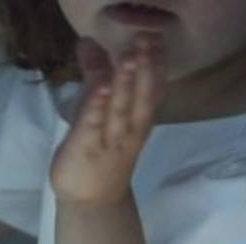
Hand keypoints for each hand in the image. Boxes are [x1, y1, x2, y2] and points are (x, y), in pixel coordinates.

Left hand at [50, 34, 165, 203]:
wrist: (93, 202)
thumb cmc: (98, 152)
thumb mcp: (99, 112)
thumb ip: (96, 77)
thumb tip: (90, 42)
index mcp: (135, 121)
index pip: (150, 91)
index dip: (155, 66)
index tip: (160, 40)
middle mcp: (128, 129)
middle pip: (140, 97)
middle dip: (144, 68)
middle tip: (148, 39)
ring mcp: (109, 139)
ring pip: (121, 109)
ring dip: (127, 84)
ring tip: (130, 58)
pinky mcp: (85, 147)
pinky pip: (94, 126)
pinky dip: (98, 107)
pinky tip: (101, 89)